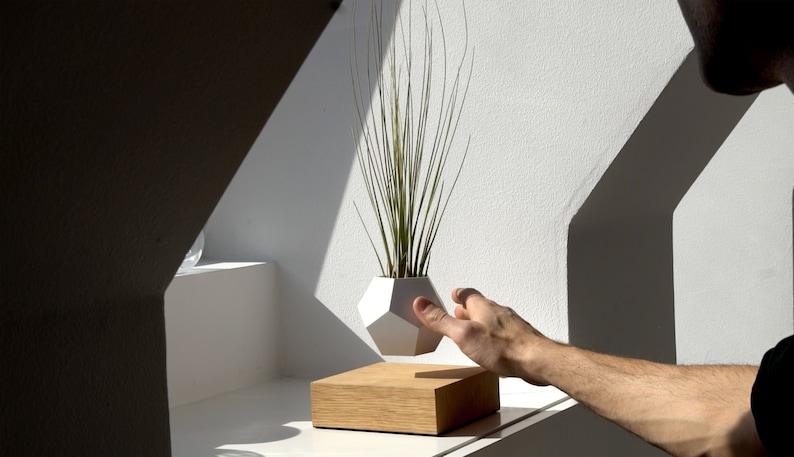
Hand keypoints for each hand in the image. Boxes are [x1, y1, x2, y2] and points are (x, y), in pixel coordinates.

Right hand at [413, 288, 553, 384]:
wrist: (537, 361)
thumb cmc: (503, 348)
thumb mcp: (463, 335)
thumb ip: (441, 321)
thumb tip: (420, 303)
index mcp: (483, 307)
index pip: (468, 294)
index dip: (459, 293)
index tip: (454, 293)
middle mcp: (498, 312)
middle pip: (480, 306)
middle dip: (468, 309)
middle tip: (459, 311)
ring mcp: (511, 325)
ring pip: (493, 319)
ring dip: (481, 322)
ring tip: (473, 329)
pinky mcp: (520, 339)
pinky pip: (503, 333)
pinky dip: (494, 335)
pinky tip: (493, 346)